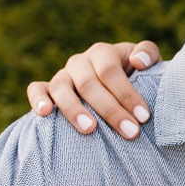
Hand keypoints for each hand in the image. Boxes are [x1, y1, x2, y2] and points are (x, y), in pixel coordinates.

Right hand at [28, 40, 160, 138]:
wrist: (118, 83)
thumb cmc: (137, 76)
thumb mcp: (148, 63)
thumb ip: (148, 54)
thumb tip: (137, 61)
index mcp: (103, 53)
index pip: (111, 72)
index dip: (127, 94)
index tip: (143, 117)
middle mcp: (80, 62)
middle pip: (89, 84)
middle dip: (111, 110)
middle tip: (130, 132)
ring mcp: (62, 75)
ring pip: (61, 88)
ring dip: (74, 109)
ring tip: (90, 129)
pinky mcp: (47, 89)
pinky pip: (36, 90)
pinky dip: (37, 99)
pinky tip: (45, 114)